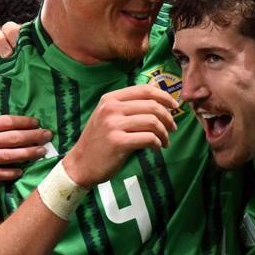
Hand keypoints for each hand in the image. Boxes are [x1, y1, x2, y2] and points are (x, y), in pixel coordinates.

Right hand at [0, 84, 51, 186]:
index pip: (5, 122)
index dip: (23, 122)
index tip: (36, 122)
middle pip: (13, 138)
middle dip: (34, 137)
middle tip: (48, 136)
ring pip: (10, 156)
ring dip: (29, 154)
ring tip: (43, 152)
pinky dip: (11, 172)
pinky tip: (22, 170)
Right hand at [61, 84, 178, 186]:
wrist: (80, 164)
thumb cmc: (99, 141)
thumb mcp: (108, 116)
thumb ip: (128, 106)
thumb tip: (158, 99)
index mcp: (110, 99)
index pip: (144, 90)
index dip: (164, 96)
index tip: (174, 106)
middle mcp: (111, 108)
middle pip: (152, 106)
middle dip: (168, 117)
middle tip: (172, 128)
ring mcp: (113, 125)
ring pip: (152, 122)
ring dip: (164, 133)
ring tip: (165, 141)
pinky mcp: (118, 142)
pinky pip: (148, 138)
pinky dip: (157, 143)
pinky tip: (156, 148)